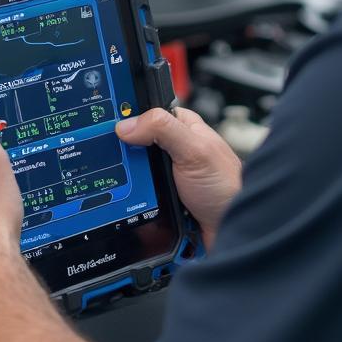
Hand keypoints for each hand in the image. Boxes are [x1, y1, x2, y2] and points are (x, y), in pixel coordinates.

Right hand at [116, 107, 241, 247]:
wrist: (231, 230)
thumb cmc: (227, 188)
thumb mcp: (195, 150)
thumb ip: (163, 129)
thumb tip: (127, 124)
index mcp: (182, 126)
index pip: (145, 112)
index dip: (127, 116)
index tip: (109, 127)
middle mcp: (172, 147)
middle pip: (133, 143)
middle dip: (126, 155)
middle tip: (128, 164)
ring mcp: (164, 173)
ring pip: (131, 170)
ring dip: (129, 179)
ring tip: (134, 187)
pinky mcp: (159, 196)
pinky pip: (135, 193)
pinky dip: (133, 198)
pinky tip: (134, 202)